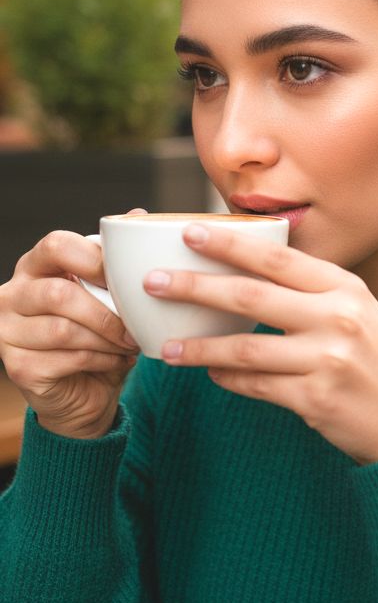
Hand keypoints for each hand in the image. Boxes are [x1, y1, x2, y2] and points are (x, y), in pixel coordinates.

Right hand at [0, 209, 146, 438]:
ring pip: (64, 330)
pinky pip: (67, 358)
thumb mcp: (114, 293)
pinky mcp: (17, 366)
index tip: (131, 280)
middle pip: (59, 293)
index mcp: (37, 266)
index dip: (96, 259)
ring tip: (130, 344)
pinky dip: (102, 359)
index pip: (57, 245)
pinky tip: (118, 360)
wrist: (90, 388)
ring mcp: (8, 332)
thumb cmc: (103, 332)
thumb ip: (119, 257)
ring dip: (107, 339)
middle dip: (107, 312)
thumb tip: (138, 214)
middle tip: (135, 327)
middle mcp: (13, 294)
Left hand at [143, 223, 377, 464]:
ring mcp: (328, 359)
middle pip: (251, 296)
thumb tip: (248, 274)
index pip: (277, 259)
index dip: (230, 244)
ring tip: (167, 346)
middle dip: (196, 286)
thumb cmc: (377, 360)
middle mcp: (338, 318)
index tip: (190, 233)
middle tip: (154, 282)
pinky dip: (228, 378)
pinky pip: (256, 385)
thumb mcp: (357, 312)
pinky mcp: (316, 399)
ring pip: (245, 347)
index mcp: (346, 288)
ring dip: (200, 346)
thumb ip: (312, 291)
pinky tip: (211, 373)